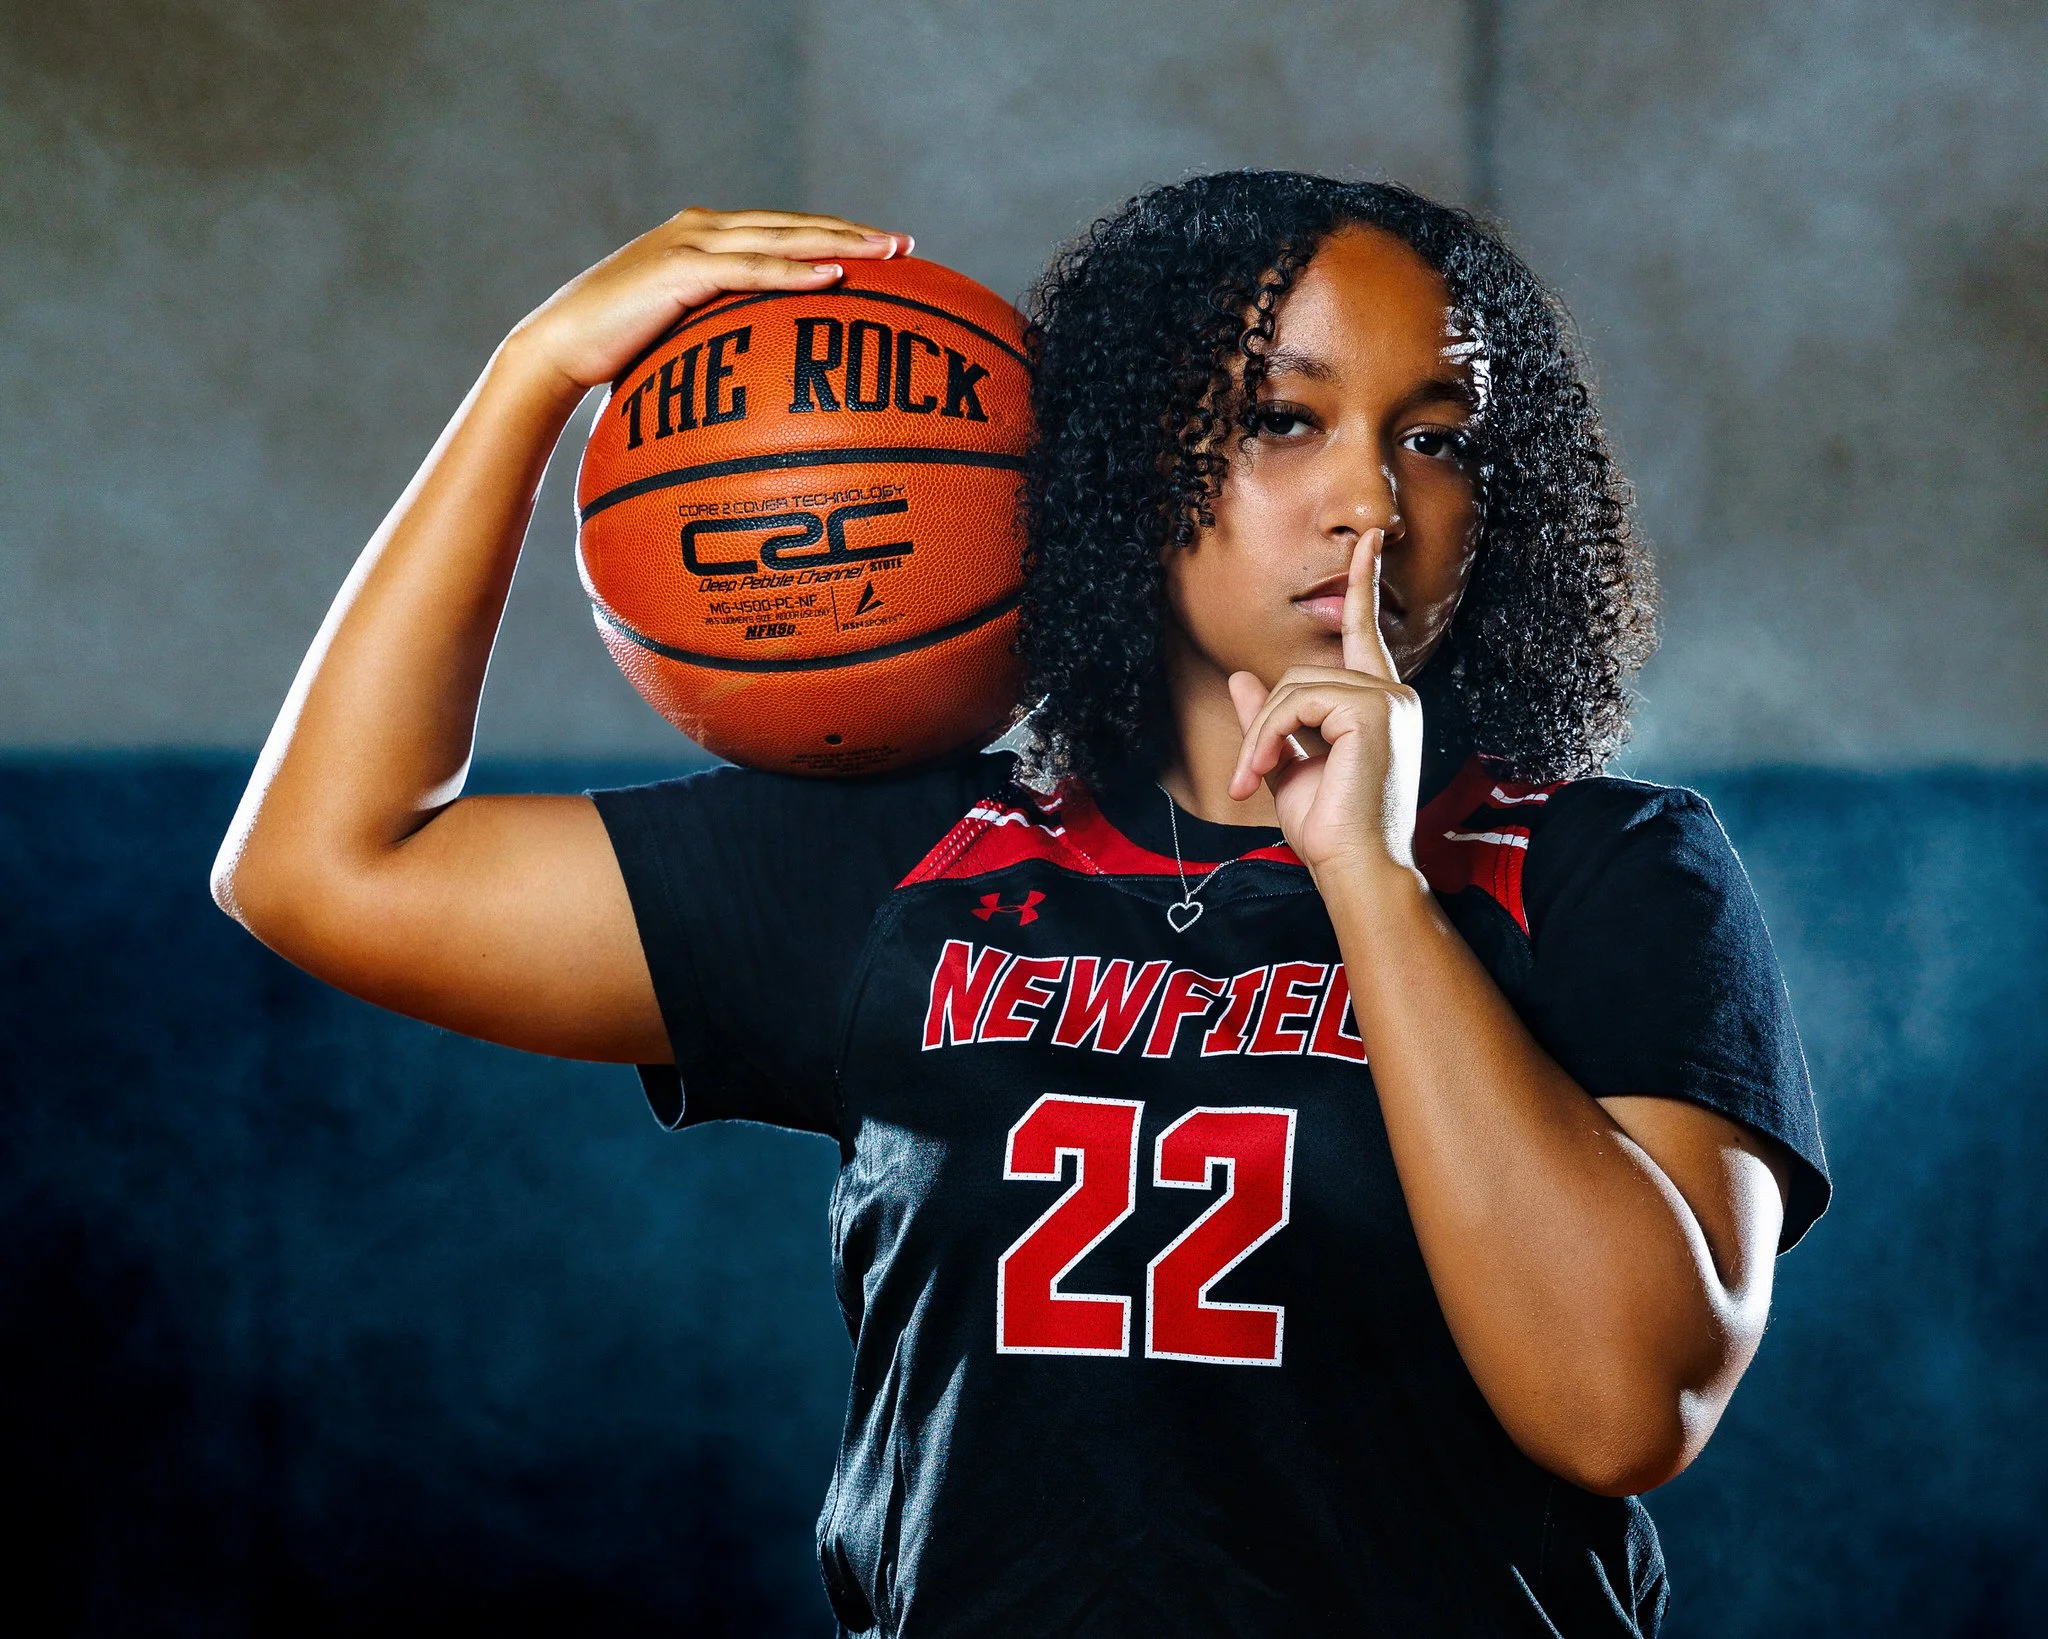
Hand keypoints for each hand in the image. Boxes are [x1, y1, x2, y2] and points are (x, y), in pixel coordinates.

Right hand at [504, 206, 909, 401]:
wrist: (555, 352)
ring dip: (838, 243)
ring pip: (780, 238)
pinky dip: (792, 272)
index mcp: (702, 240)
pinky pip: (749, 270)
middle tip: (906, 245)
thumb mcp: (678, 340)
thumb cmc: (615, 358)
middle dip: (852, 232)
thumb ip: (718, 338)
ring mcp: (688, 246)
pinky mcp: (678, 272)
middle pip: (792, 225)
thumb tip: (761, 378)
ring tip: (888, 254)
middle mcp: (699, 231)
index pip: (781, 231)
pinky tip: (833, 276)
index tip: (883, 251)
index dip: (833, 235)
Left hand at [1226, 528, 1424, 887]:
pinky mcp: (1371, 709)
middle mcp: (1393, 694)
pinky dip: (1269, 736)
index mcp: (1380, 703)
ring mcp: (1387, 699)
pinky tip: (1268, 771)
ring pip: (1292, 687)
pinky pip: (1295, 702)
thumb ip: (1270, 720)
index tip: (1367, 539)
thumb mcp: (1289, 766)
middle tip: (1247, 777)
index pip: (1366, 633)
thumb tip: (1241, 679)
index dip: (1363, 584)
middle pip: (1300, 673)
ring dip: (1261, 736)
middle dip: (1264, 724)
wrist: (1355, 869)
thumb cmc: (1331, 830)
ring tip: (1254, 780)